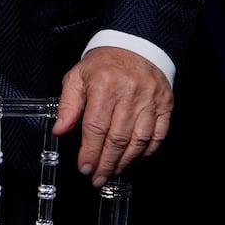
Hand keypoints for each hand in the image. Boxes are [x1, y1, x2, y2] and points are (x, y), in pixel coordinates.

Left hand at [52, 45, 173, 186]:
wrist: (135, 45)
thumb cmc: (104, 64)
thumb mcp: (77, 77)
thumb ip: (68, 105)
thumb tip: (59, 130)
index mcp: (104, 85)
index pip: (96, 126)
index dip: (90, 151)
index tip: (85, 167)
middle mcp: (129, 93)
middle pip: (117, 138)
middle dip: (106, 162)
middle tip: (98, 178)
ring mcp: (150, 100)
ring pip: (139, 140)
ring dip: (125, 162)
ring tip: (113, 172)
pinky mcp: (165, 105)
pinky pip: (158, 135)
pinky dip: (146, 152)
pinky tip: (134, 160)